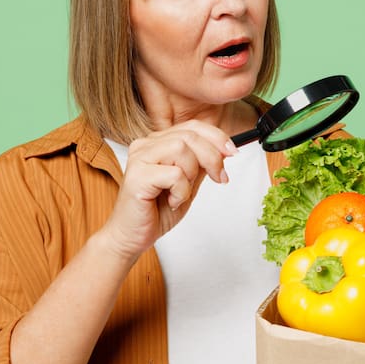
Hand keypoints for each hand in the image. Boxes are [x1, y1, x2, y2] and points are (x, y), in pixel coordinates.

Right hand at [101, 120, 236, 259]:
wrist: (132, 237)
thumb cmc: (156, 211)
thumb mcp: (189, 183)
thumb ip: (202, 164)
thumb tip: (224, 149)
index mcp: (157, 143)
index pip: (192, 127)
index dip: (216, 137)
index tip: (232, 153)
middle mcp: (145, 145)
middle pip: (189, 135)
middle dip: (212, 157)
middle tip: (219, 178)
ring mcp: (139, 158)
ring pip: (181, 149)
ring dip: (192, 174)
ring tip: (182, 192)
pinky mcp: (137, 176)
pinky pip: (174, 174)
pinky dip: (181, 191)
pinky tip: (171, 200)